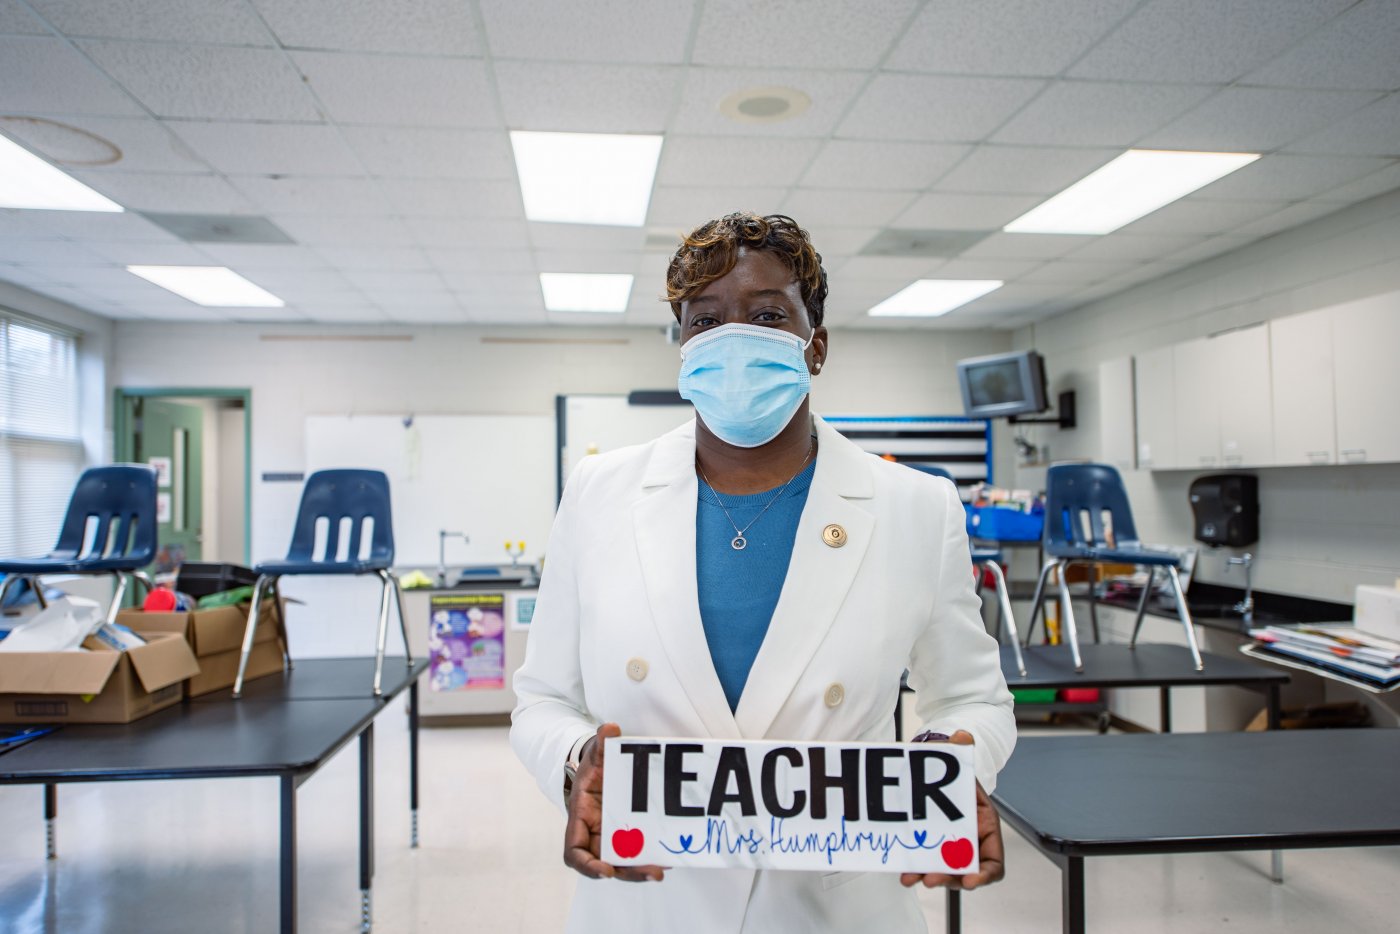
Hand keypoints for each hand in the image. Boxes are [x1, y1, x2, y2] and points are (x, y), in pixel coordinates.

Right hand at [563, 722, 666, 882]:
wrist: (602, 767)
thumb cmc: (594, 764)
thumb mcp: (596, 753)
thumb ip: (601, 743)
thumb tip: (610, 729)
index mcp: (581, 818)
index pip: (574, 853)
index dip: (587, 866)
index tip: (607, 870)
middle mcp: (595, 834)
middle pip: (605, 864)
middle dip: (627, 872)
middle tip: (652, 872)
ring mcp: (612, 837)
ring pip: (624, 862)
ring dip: (641, 869)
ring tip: (663, 867)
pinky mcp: (629, 835)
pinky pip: (638, 851)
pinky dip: (651, 855)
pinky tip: (670, 854)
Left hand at [900, 729, 1005, 891]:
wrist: (931, 768)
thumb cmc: (951, 770)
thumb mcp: (957, 759)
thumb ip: (961, 749)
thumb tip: (962, 736)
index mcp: (984, 826)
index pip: (994, 862)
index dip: (984, 875)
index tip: (969, 881)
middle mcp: (969, 841)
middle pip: (965, 872)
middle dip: (949, 878)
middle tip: (931, 878)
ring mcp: (948, 846)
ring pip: (943, 871)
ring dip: (929, 877)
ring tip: (911, 878)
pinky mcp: (929, 845)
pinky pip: (925, 863)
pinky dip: (915, 869)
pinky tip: (902, 870)